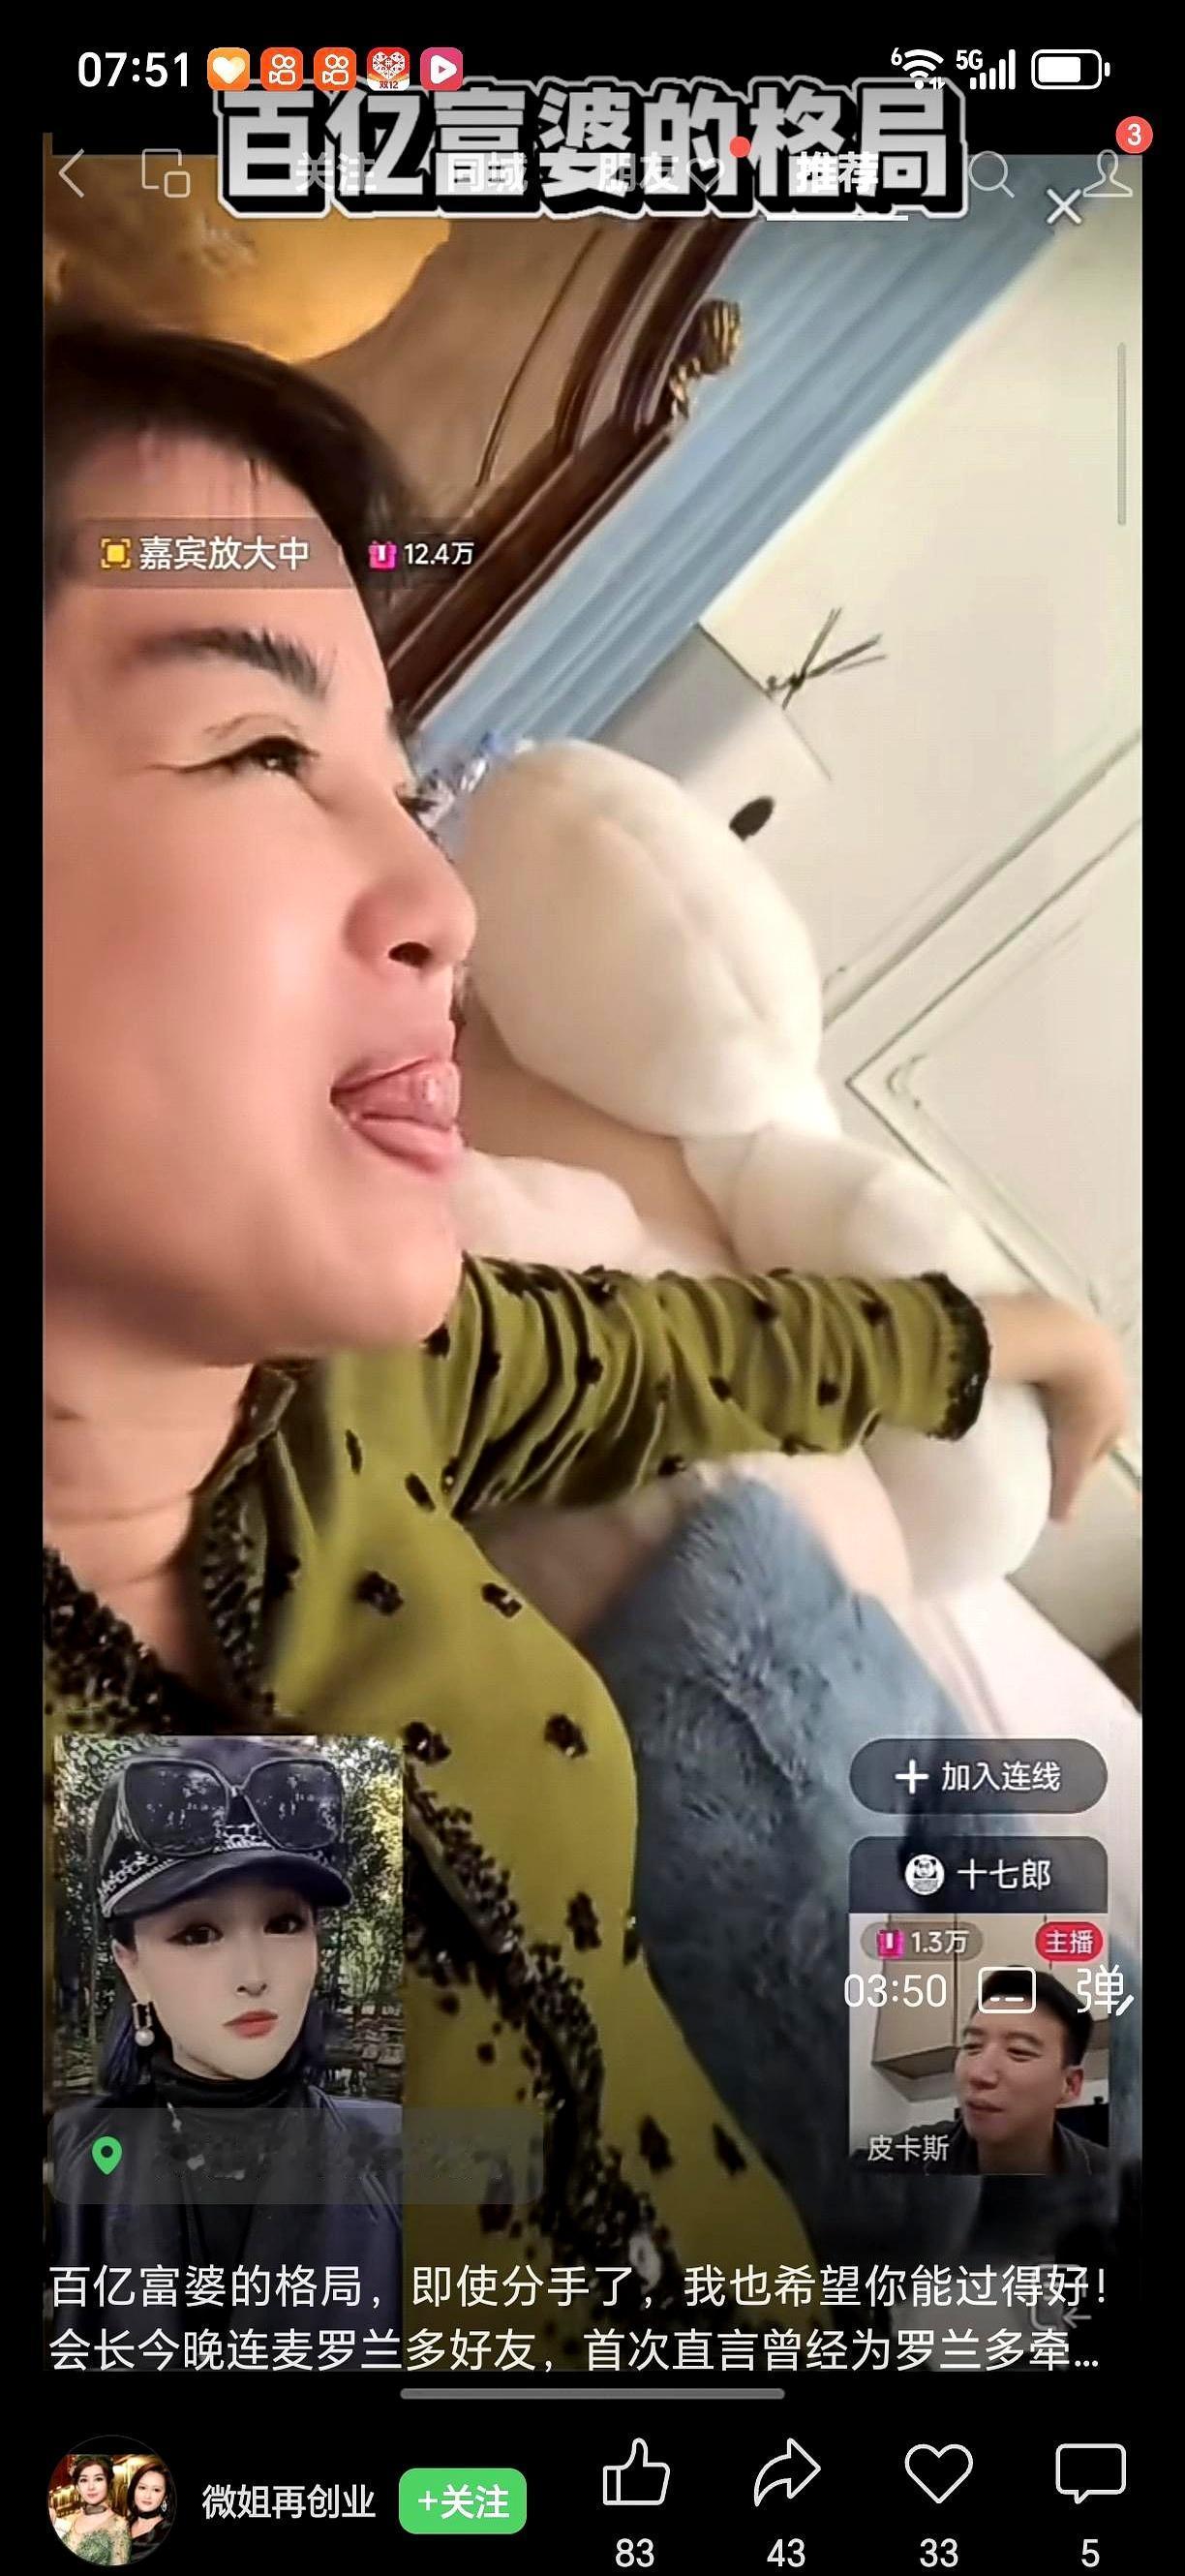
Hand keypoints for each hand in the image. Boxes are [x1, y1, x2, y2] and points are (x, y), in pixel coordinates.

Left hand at [979, 1293, 1128, 1521]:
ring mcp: (1089, 1341)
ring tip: (1027, 1405)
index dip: (1081, 1456)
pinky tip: (1021, 1375)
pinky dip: (1039, 1365)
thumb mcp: (1073, 1452)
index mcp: (1120, 1407)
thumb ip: (1068, 1488)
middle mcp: (1112, 1372)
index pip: (1104, 1440)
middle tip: (1041, 1434)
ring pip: (1071, 1376)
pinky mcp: (1061, 1319)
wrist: (1061, 1339)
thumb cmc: (1075, 1403)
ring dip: (1054, 1391)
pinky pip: (1050, 1351)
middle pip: (1091, 1406)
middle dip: (1070, 1421)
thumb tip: (1062, 1522)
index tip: (1057, 1465)